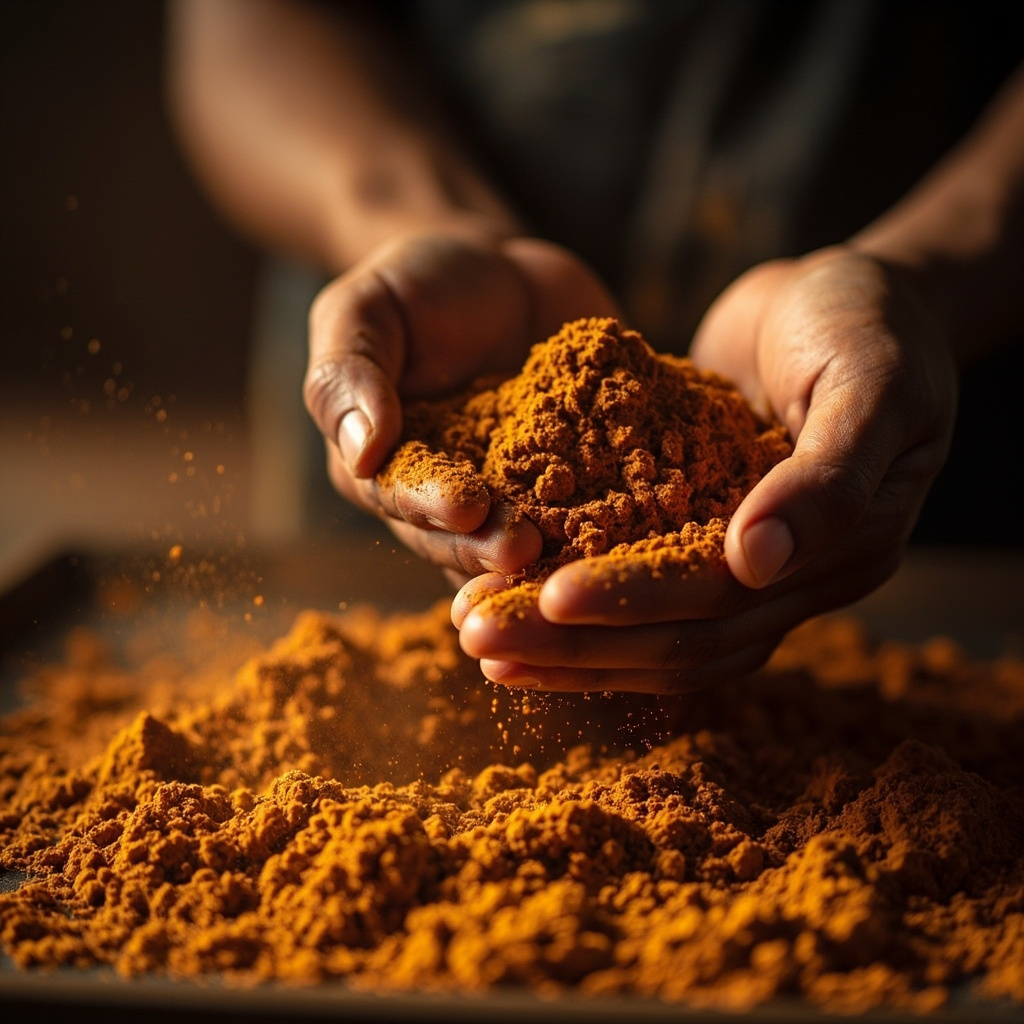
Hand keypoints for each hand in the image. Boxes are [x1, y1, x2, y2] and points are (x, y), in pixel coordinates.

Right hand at [303, 226, 619, 578]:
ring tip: (578, 552)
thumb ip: (348, 373)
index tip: (466, 506)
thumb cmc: (418, 283)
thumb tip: (358, 452)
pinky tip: (639, 521)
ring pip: (527, 533)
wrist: (502, 271)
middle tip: (524, 548)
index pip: (401, 495)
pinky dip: (613, 515)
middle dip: (493, 544)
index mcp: (385, 467)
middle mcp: (447, 497)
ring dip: (551, 548)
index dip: (432, 505)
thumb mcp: (365, 308)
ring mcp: (515, 495)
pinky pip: (592, 504)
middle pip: (464, 534)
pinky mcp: (573, 480)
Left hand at [454, 246, 958, 692]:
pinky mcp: (698, 532)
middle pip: (672, 637)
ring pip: (648, 631)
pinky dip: (575, 605)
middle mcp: (788, 579)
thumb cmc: (875, 321)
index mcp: (839, 555)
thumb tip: (755, 564)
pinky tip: (509, 598)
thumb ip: (828, 475)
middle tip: (477, 634)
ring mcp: (742, 563)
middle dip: (573, 640)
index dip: (636, 602)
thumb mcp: (871, 381)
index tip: (549, 598)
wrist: (850, 291)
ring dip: (560, 640)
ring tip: (473, 635)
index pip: (720, 601)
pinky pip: (635, 586)